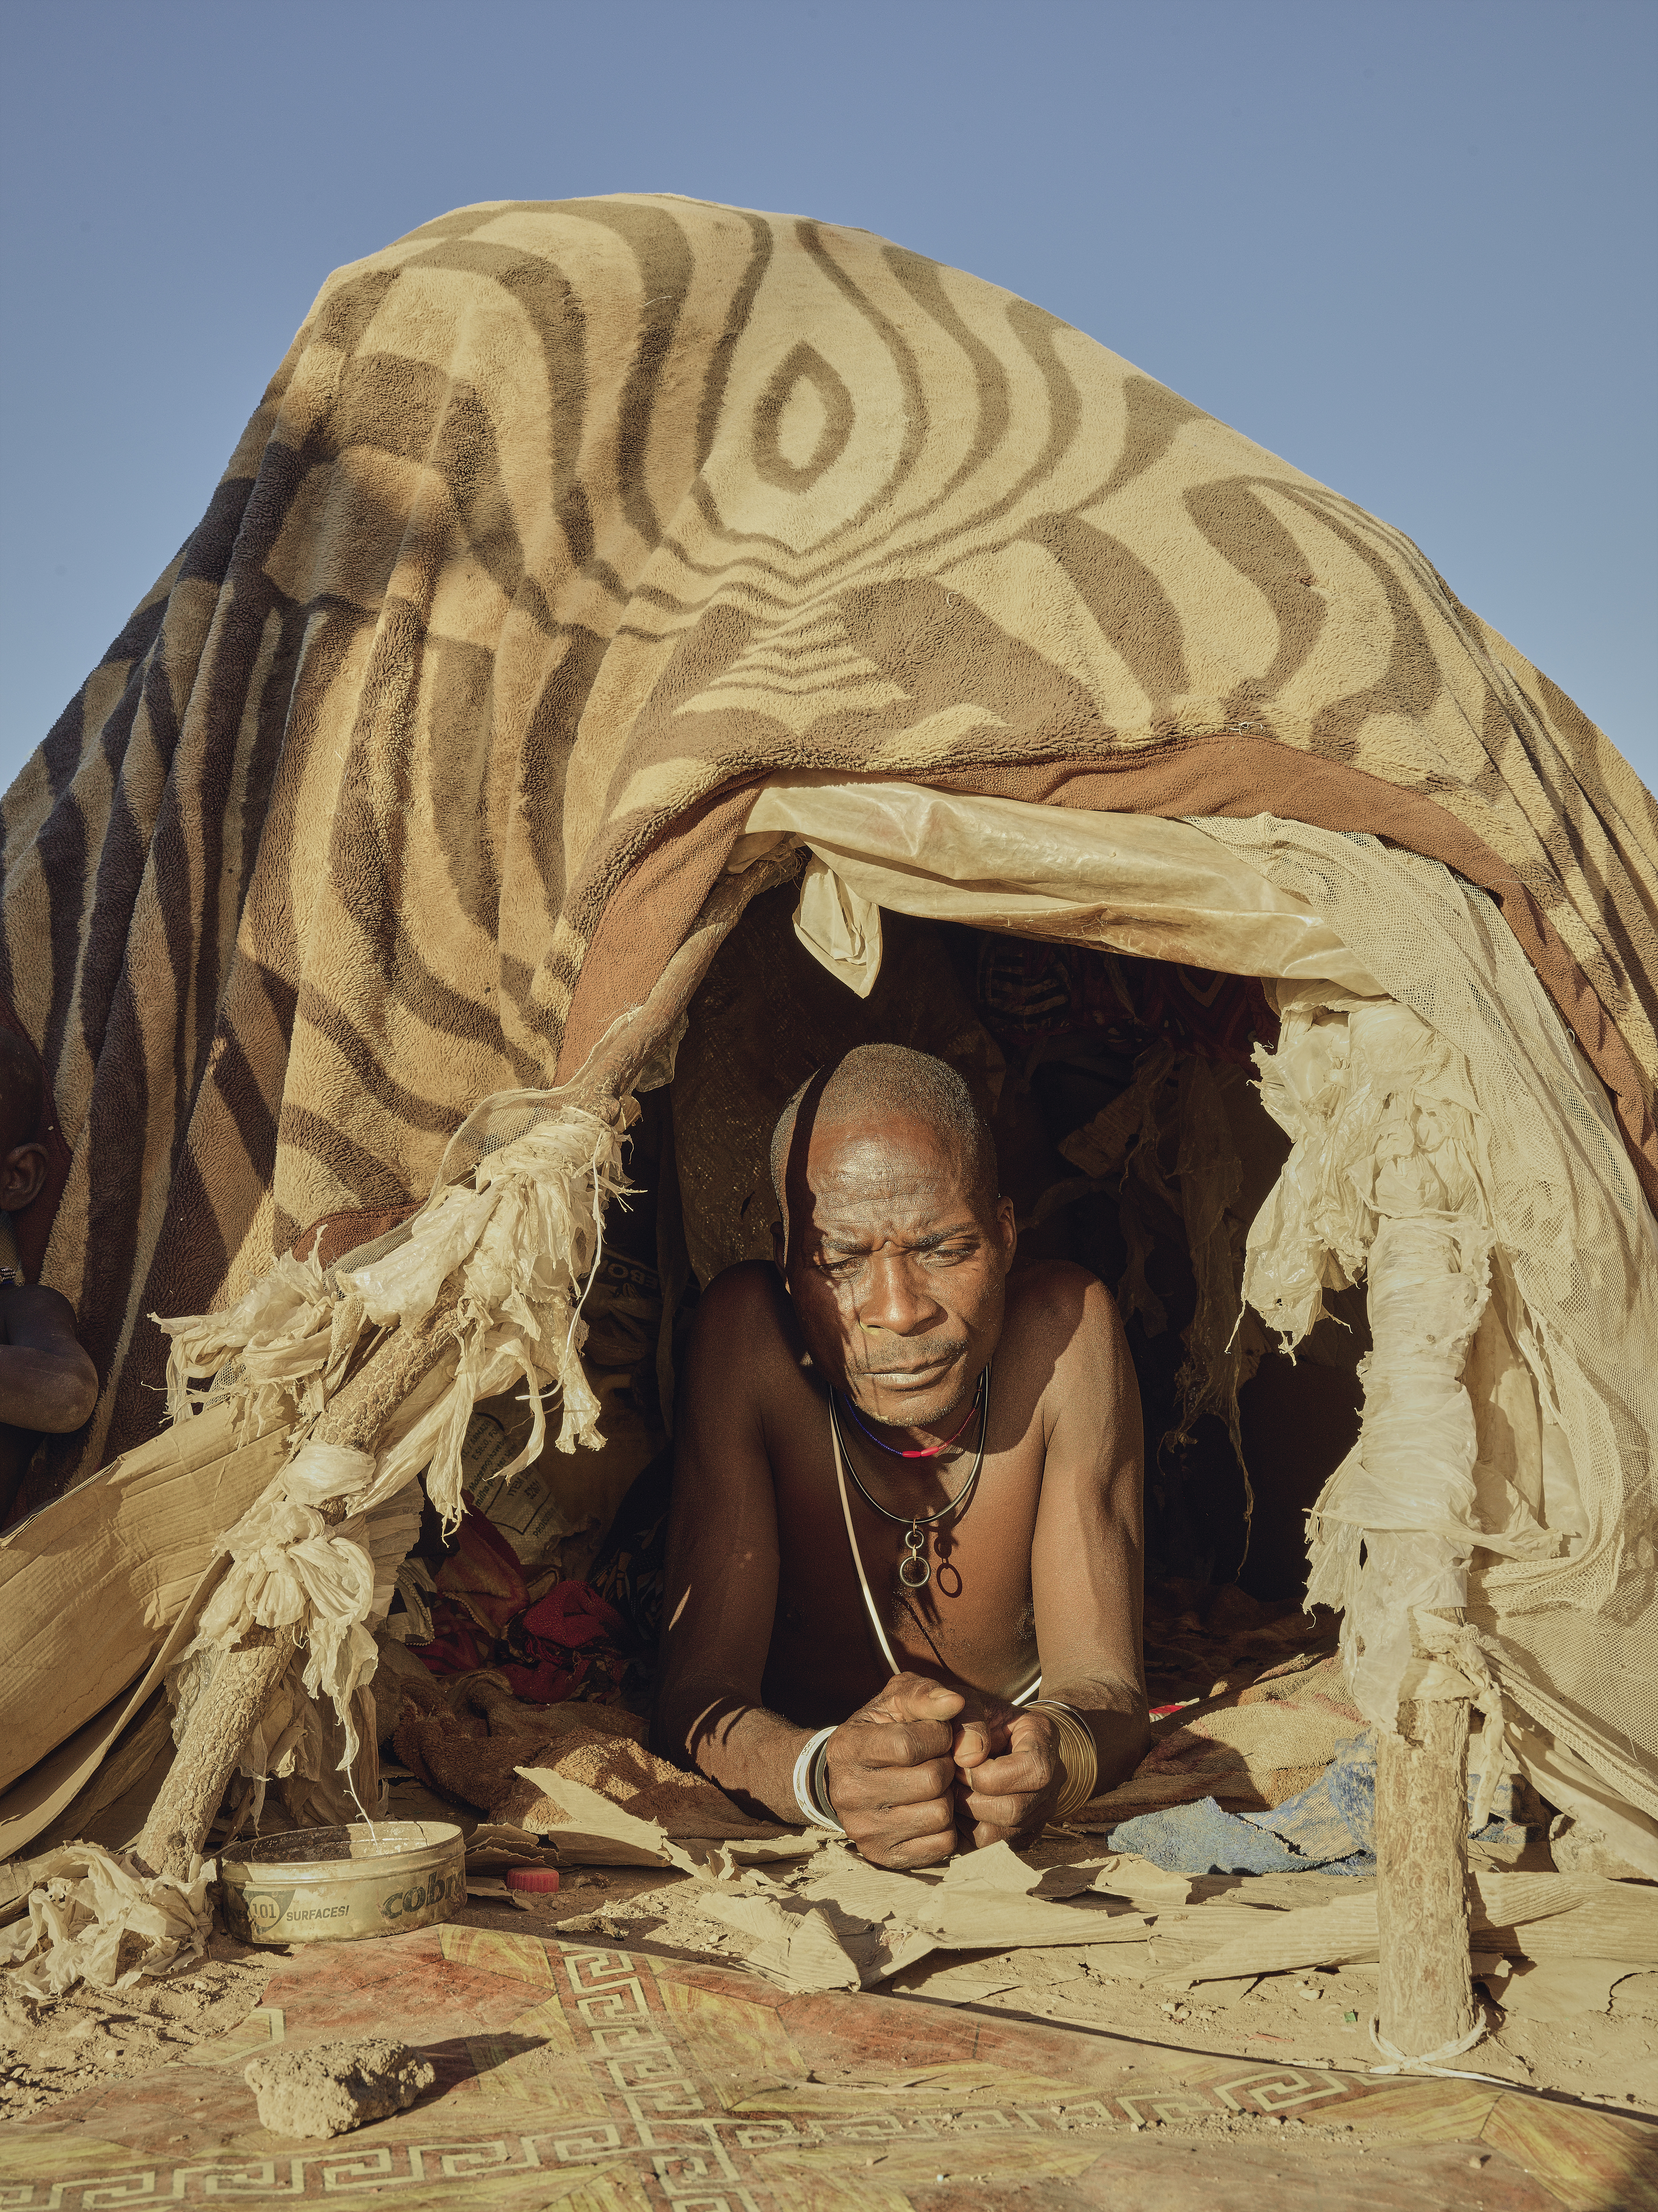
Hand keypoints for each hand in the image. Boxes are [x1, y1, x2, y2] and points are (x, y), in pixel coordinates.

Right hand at [820, 1673, 964, 1868]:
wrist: (849, 1776)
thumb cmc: (882, 1730)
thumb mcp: (896, 1700)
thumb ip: (925, 1694)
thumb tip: (956, 1702)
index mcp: (847, 1747)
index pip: (907, 1744)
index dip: (938, 1735)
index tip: (938, 1732)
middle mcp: (848, 1792)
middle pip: (930, 1781)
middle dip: (945, 1765)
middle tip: (939, 1760)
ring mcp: (864, 1829)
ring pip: (939, 1814)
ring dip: (947, 1796)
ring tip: (934, 1784)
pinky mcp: (883, 1855)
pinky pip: (941, 1845)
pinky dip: (947, 1826)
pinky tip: (931, 1807)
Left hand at [952, 1705, 1062, 1850]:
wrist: (994, 1733)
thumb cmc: (981, 1715)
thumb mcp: (972, 1702)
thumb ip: (969, 1720)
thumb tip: (966, 1758)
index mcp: (1045, 1740)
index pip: (1032, 1770)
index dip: (988, 1772)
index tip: (959, 1761)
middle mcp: (1050, 1782)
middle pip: (1014, 1810)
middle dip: (971, 1798)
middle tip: (948, 1781)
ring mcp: (1038, 1812)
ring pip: (999, 1837)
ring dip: (965, 1818)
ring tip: (949, 1794)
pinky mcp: (1019, 1834)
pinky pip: (989, 1849)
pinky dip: (965, 1832)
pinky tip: (954, 1809)